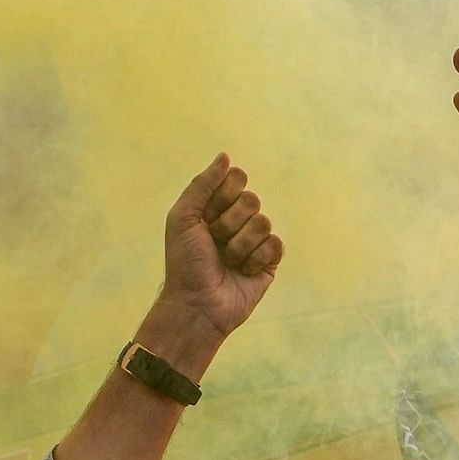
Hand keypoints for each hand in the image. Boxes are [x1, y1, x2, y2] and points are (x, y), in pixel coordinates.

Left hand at [145, 154, 283, 374]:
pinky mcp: (269, 262)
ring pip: (264, 222)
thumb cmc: (184, 263)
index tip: (207, 215)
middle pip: (252, 199)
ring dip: (240, 245)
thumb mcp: (182, 217)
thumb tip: (225, 156)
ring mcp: (254, 241)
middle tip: (215, 242)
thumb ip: (202, 184)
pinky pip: (276, 244)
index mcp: (216, 206)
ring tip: (227, 261)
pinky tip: (243, 271)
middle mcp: (237, 220)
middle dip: (230, 223)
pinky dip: (256, 258)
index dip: (224, 195)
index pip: (237, 178)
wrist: (197, 303)